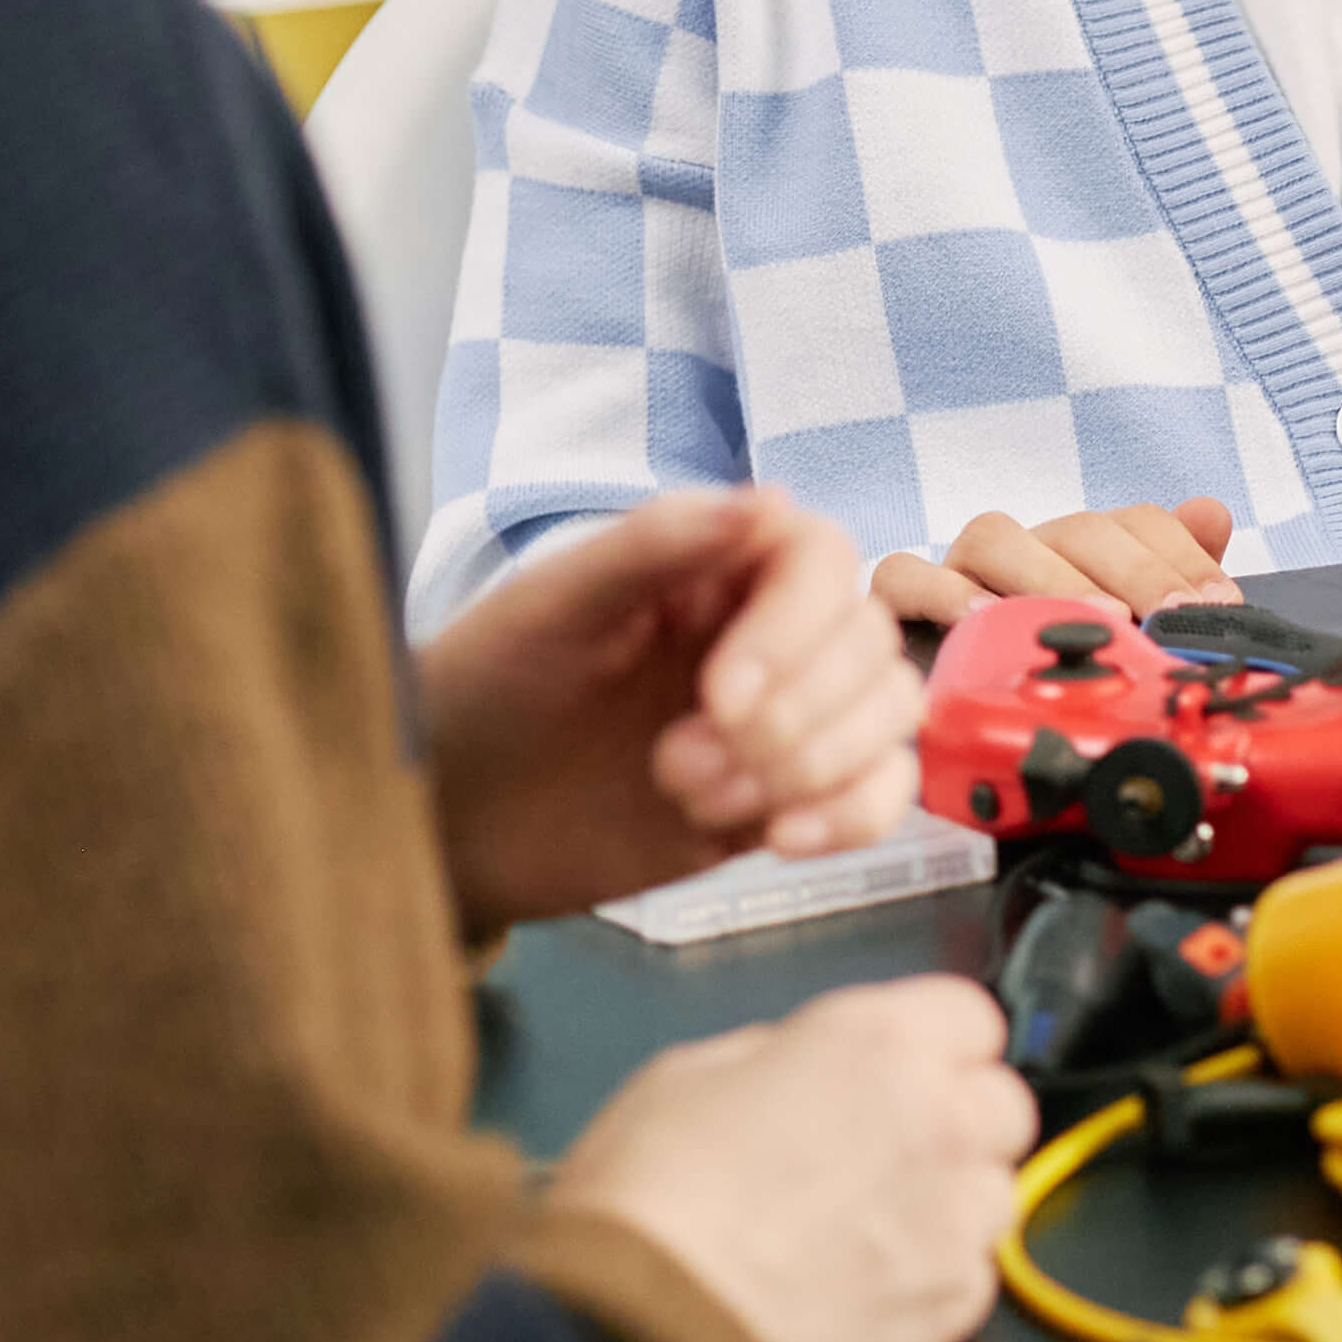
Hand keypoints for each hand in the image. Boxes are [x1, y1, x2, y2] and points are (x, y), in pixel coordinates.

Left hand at [421, 488, 922, 928]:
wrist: (452, 820)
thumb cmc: (483, 692)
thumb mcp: (547, 610)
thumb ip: (651, 547)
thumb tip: (766, 500)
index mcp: (713, 565)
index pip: (824, 558)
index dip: (795, 628)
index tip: (724, 696)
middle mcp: (767, 630)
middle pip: (870, 642)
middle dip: (795, 717)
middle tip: (680, 761)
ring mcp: (788, 716)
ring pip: (889, 713)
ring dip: (809, 768)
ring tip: (693, 796)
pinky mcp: (792, 794)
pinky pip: (883, 794)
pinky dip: (852, 817)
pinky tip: (779, 840)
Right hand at [545, 979, 1036, 1341]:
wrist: (637, 1335)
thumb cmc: (644, 1200)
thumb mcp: (688, 1075)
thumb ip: (784, 1057)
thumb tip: (811, 1069)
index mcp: (880, 1043)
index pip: (970, 1015)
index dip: (931, 1046)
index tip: (898, 1072)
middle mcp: (941, 1122)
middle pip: (1001, 1106)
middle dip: (954, 1124)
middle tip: (879, 1155)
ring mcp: (956, 1220)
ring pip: (995, 1196)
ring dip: (949, 1207)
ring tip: (865, 1236)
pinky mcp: (951, 1309)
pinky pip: (973, 1280)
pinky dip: (934, 1283)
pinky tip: (863, 1291)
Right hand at [869, 497, 1238, 635]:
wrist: (945, 713)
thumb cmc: (1039, 667)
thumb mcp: (1122, 627)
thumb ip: (1170, 569)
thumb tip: (1212, 512)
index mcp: (1080, 554)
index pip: (1135, 521)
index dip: (1181, 554)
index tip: (1215, 604)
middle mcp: (1023, 552)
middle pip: (1076, 529)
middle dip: (1134, 570)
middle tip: (1166, 617)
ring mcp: (960, 572)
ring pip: (994, 537)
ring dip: (1052, 576)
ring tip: (1096, 618)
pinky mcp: (897, 601)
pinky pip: (904, 576)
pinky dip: (941, 590)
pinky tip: (983, 619)